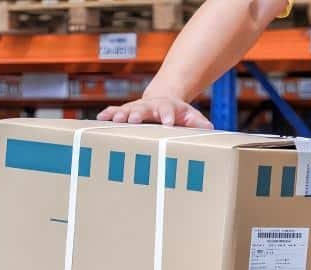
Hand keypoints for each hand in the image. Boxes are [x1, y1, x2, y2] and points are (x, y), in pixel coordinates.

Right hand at [97, 95, 212, 128]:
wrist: (165, 98)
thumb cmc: (180, 113)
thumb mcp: (192, 117)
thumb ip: (200, 123)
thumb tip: (210, 130)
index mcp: (168, 107)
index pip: (169, 110)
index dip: (168, 116)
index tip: (167, 123)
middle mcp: (151, 106)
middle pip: (144, 109)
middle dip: (138, 114)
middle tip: (132, 119)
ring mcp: (138, 107)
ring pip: (127, 110)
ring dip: (120, 115)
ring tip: (114, 121)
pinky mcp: (127, 111)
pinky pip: (115, 111)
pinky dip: (108, 114)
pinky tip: (99, 119)